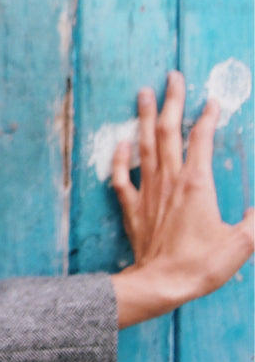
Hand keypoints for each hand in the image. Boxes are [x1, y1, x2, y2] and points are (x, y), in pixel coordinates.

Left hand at [110, 71, 254, 328]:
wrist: (161, 284)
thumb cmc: (200, 265)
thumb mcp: (241, 244)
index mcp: (197, 183)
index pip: (201, 139)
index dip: (207, 117)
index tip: (212, 101)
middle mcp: (170, 180)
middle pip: (168, 131)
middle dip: (172, 101)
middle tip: (172, 77)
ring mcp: (148, 191)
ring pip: (143, 145)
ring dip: (143, 117)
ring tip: (142, 93)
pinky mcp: (132, 206)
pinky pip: (121, 176)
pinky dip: (119, 157)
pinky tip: (120, 142)